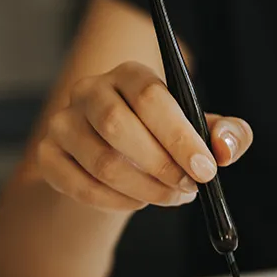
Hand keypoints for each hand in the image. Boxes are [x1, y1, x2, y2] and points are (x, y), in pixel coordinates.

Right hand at [35, 61, 251, 211]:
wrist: (120, 161)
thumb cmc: (166, 138)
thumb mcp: (203, 133)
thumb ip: (228, 133)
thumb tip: (224, 148)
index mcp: (130, 74)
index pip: (152, 97)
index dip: (180, 137)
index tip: (206, 169)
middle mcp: (90, 90)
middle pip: (118, 125)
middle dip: (161, 164)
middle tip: (189, 187)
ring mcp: (63, 122)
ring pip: (101, 161)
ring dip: (144, 189)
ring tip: (170, 196)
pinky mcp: (48, 155)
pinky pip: (79, 185)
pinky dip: (115, 202)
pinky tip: (138, 202)